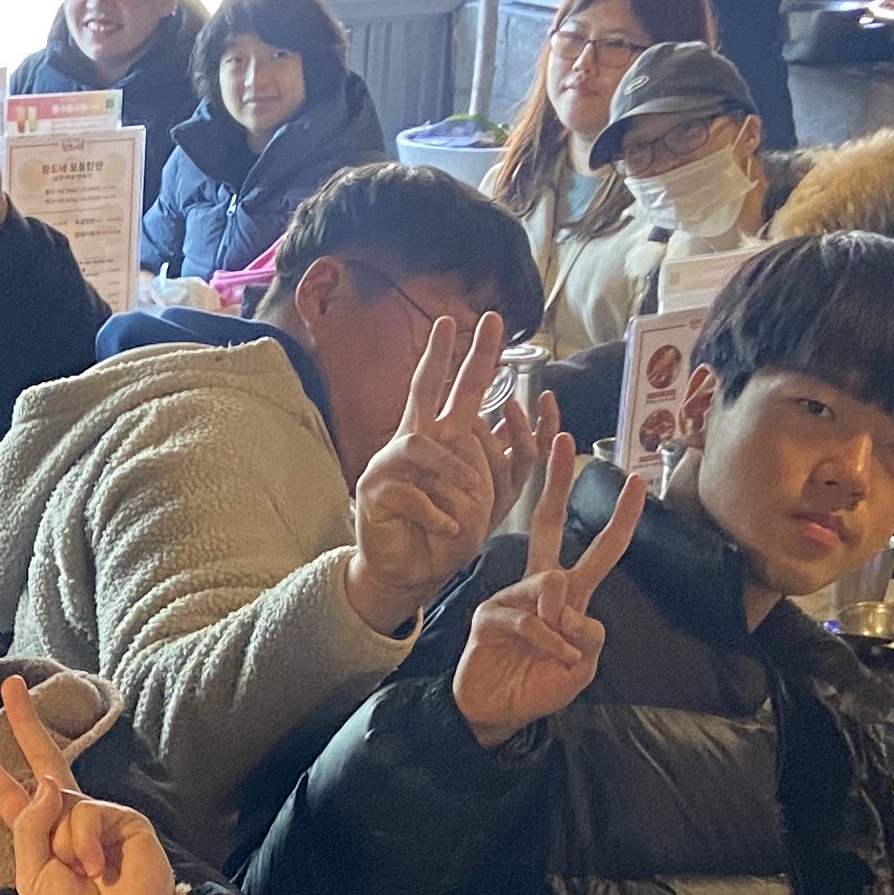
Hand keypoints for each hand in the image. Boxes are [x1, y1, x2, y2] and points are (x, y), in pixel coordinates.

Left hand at [0, 672, 179, 894]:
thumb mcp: (32, 876)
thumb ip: (30, 827)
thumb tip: (47, 784)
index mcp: (40, 835)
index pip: (10, 796)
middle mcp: (68, 818)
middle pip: (46, 761)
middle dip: (26, 722)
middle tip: (10, 685)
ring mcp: (97, 815)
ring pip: (61, 803)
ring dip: (63, 844)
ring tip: (83, 874)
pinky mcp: (124, 817)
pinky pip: (86, 814)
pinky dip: (84, 845)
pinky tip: (99, 868)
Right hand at [345, 312, 521, 634]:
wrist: (410, 574)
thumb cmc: (446, 532)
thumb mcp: (488, 495)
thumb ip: (503, 459)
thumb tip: (518, 417)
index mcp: (440, 439)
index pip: (456, 390)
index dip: (470, 356)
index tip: (484, 320)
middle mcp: (412, 442)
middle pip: (423, 388)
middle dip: (440, 356)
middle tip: (451, 322)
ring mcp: (388, 465)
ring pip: (421, 445)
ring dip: (454, 472)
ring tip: (469, 499)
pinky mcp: (375, 493)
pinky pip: (415, 494)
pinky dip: (438, 515)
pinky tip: (447, 529)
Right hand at [450, 425, 644, 747]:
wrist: (495, 714)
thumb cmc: (538, 687)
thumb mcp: (583, 667)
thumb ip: (590, 637)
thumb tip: (571, 608)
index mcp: (567, 595)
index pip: (598, 550)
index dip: (620, 519)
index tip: (637, 483)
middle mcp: (539, 586)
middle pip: (548, 522)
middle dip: (558, 480)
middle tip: (563, 438)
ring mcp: (512, 596)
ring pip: (552, 584)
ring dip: (562, 624)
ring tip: (559, 656)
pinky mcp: (490, 614)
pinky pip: (532, 618)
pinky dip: (548, 642)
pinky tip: (550, 658)